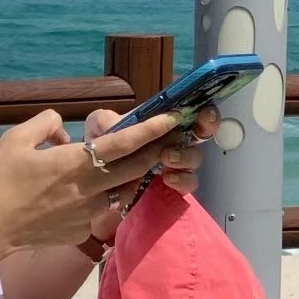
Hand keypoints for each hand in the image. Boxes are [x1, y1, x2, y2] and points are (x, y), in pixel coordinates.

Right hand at [0, 108, 187, 267]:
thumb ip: (46, 123)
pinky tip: (70, 200)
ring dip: (119, 179)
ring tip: (107, 171)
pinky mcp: (78, 232)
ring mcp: (85, 215)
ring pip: (115, 192)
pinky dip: (92, 201)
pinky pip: (94, 212)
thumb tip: (63, 131)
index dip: (152, 129)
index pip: (125, 144)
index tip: (172, 118)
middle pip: (135, 169)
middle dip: (152, 153)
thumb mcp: (16, 140)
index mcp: (75, 163)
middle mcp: (88, 190)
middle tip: (160, 141)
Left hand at [84, 104, 220, 242]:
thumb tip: (115, 124)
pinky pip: (186, 185)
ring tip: (166, 159)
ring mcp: (173, 166)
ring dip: (185, 156)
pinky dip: (181, 180)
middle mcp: (173, 141)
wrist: (92, 189)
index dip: (203, 108)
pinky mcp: (169, 189)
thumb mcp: (98, 132)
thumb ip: (106, 121)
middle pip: (202, 132)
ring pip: (194, 159)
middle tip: (190, 132)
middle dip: (205, 128)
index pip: (190, 110)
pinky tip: (167, 179)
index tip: (202, 111)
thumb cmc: (99, 154)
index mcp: (161, 123)